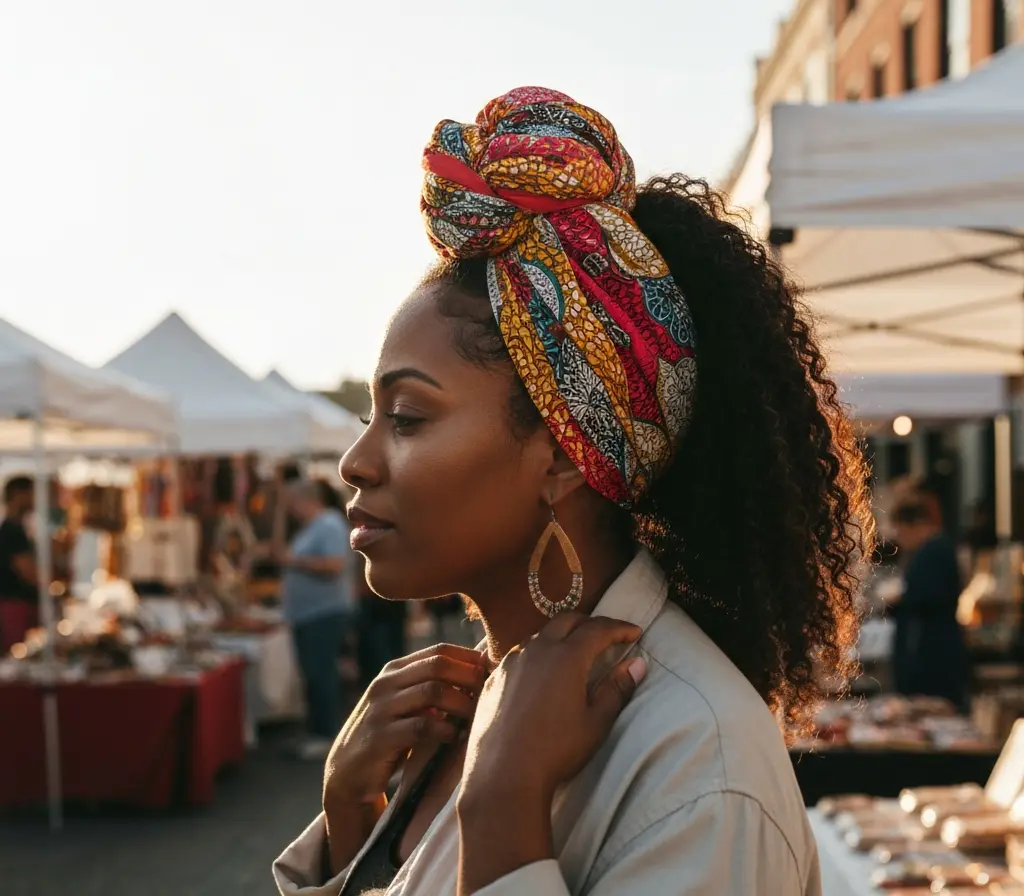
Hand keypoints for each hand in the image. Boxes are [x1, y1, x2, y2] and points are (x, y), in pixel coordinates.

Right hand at [323, 642, 487, 806]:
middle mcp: (385, 684)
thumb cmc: (389, 735)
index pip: (439, 650)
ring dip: (461, 703)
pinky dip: (444, 729)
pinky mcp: (380, 738)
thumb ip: (429, 687)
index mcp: (394, 670)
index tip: (489, 673)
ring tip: (474, 717)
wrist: (346, 773)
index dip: (468, 659)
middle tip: (487, 693)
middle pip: (438, 665)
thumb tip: (478, 674)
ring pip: (432, 692)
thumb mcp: (404, 704)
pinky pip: (421, 726)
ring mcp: (380, 709)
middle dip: (468, 677)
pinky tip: (454, 737)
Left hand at [455, 614, 645, 893]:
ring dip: (560, 637)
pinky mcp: (493, 678)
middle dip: (590, 623)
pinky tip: (540, 673)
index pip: (597, 629)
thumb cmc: (556, 750)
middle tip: (607, 636)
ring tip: (574, 652)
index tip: (635, 632)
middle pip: (566, 621)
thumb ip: (617, 689)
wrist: (504, 775)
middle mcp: (536, 650)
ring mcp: (510, 662)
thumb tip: (638, 664)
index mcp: (566, 657)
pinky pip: (519, 655)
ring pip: (539, 636)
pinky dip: (537, 655)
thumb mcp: (596, 722)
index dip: (619, 628)